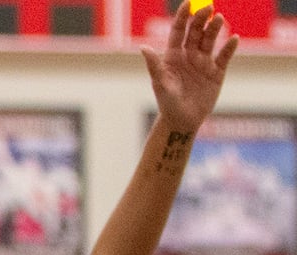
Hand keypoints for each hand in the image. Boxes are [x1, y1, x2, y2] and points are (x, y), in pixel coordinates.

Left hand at [140, 2, 237, 132]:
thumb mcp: (160, 83)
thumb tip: (143, 47)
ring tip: (219, 19)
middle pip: (196, 32)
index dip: (183, 17)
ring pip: (210, 40)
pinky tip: (233, 39)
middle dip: (201, 19)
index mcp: (173, 56)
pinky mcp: (216, 72)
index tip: (188, 3)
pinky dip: (229, 47)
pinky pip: (224, 56)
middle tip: (208, 8)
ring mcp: (203, 62)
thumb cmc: (167, 102)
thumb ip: (154, 65)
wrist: (182, 121)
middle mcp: (189, 56)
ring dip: (215, 29)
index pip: (178, 31)